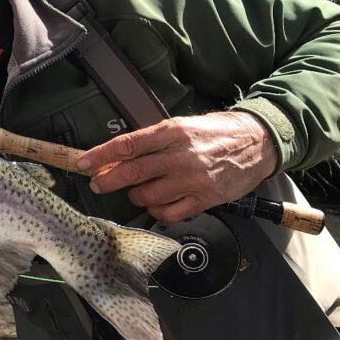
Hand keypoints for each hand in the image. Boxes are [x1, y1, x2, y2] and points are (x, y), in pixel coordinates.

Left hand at [77, 111, 277, 222]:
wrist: (256, 142)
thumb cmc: (213, 132)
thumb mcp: (180, 126)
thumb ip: (151, 142)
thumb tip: (116, 156)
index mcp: (170, 132)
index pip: (127, 145)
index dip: (100, 155)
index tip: (82, 163)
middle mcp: (179, 155)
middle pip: (132, 172)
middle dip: (107, 180)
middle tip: (97, 183)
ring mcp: (192, 179)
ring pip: (147, 195)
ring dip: (135, 195)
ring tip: (138, 189)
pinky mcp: (205, 198)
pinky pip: (169, 212)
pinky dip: (157, 210)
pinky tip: (158, 203)